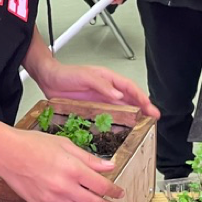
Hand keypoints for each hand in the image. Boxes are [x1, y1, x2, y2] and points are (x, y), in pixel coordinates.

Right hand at [0, 128, 123, 201]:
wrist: (6, 153)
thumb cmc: (34, 144)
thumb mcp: (64, 145)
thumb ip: (88, 159)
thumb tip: (110, 166)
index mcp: (72, 168)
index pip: (101, 185)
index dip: (114, 191)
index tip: (120, 193)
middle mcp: (64, 187)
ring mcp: (52, 200)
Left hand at [35, 57, 158, 118]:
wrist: (48, 80)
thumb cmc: (65, 74)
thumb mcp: (85, 76)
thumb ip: (102, 85)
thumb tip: (118, 94)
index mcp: (108, 79)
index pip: (129, 88)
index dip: (141, 98)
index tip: (150, 107)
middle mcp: (106, 89)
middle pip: (129, 99)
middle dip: (143, 108)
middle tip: (153, 118)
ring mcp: (100, 99)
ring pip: (121, 108)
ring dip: (132, 116)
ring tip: (142, 124)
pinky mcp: (92, 108)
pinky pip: (108, 115)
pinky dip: (117, 121)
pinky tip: (122, 128)